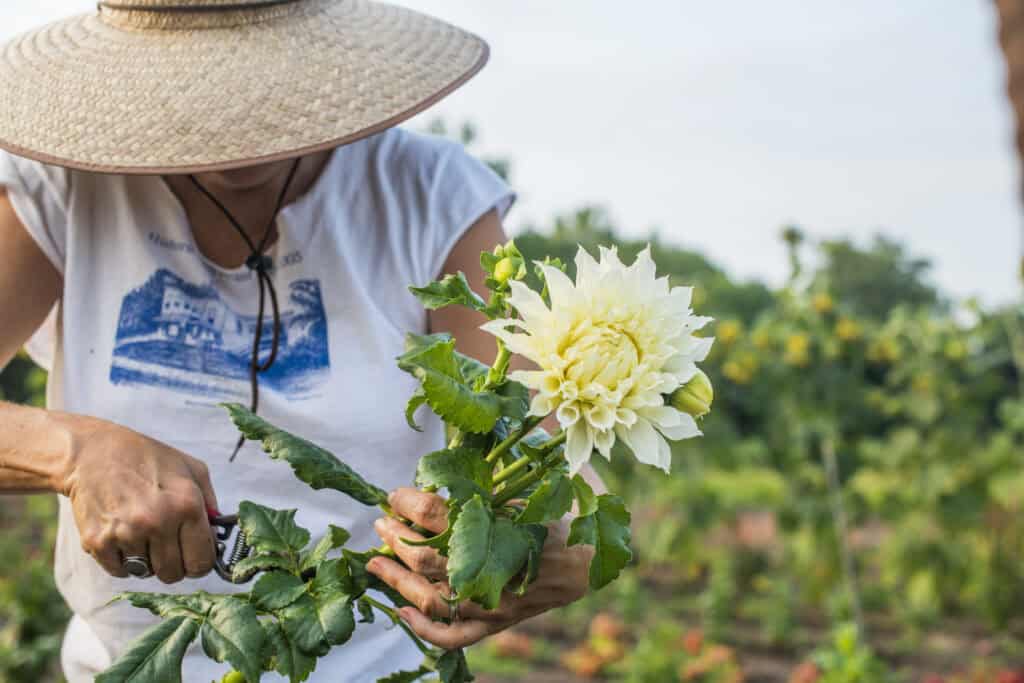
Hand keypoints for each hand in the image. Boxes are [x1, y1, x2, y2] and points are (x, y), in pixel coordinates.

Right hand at [60, 419, 218, 583]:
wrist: (92, 453)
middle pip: (173, 574)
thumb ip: (211, 503)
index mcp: (186, 505)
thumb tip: (217, 536)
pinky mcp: (97, 542)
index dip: (200, 562)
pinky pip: (120, 571)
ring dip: (147, 559)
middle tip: (167, 544)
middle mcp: (157, 522)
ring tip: (143, 532)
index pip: (202, 562)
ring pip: (146, 573)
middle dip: (174, 563)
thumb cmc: (147, 459)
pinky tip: (123, 535)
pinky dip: (123, 560)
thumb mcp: (191, 469)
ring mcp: (125, 534)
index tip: (194, 554)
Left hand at [368, 487, 591, 649]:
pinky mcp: (494, 622)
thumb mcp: (529, 485)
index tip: (394, 494)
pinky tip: (400, 611)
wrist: (587, 561)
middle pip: (425, 555)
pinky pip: (452, 635)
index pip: (435, 514)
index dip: (407, 502)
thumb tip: (455, 449)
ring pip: (430, 596)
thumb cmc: (558, 515)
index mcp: (497, 527)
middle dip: (396, 536)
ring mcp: (491, 601)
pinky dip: (422, 627)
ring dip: (396, 578)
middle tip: (381, 522)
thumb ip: (493, 473)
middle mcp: (490, 568)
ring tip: (376, 561)